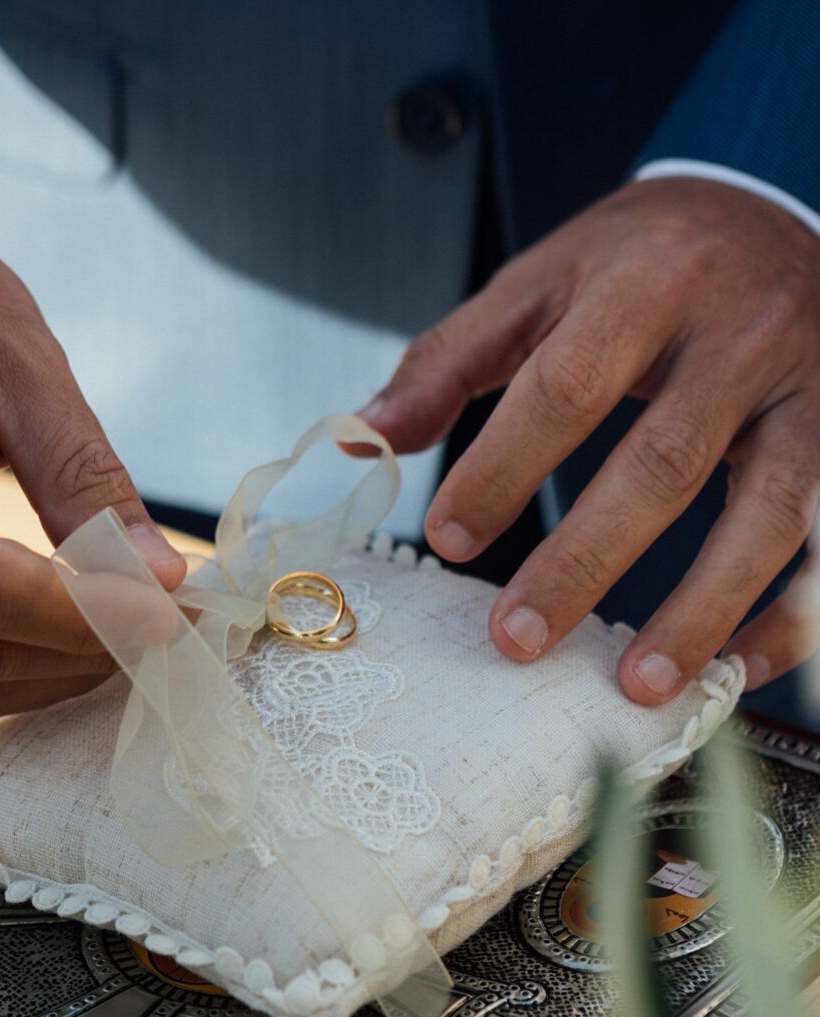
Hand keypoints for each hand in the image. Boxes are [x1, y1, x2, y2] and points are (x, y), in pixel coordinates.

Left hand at [359, 178, 819, 700]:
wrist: (775, 208)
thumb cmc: (644, 259)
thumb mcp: (543, 280)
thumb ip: (451, 358)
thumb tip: (365, 442)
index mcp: (647, 281)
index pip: (568, 383)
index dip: (505, 467)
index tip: (447, 539)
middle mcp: (739, 333)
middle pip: (664, 461)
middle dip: (585, 561)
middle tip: (516, 638)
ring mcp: (807, 389)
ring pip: (770, 510)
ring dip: (703, 606)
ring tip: (635, 683)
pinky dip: (792, 612)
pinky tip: (738, 666)